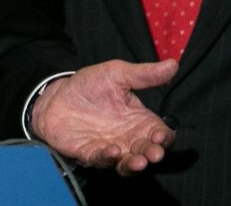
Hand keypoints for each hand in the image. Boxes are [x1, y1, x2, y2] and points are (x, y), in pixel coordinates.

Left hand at [31, 58, 177, 175]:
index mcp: (139, 120)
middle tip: (155, 154)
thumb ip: (145, 74)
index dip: (164, 137)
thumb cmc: (90, 85)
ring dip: (134, 164)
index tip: (162, 135)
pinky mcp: (89, 153)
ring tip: (139, 162)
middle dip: (153, 154)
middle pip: (147, 151)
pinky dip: (107, 159)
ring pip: (127, 163)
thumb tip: (173, 64)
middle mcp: (128, 138)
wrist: (57, 95)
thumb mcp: (117, 74)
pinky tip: (112, 151)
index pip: (160, 133)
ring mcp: (110, 147)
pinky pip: (100, 161)